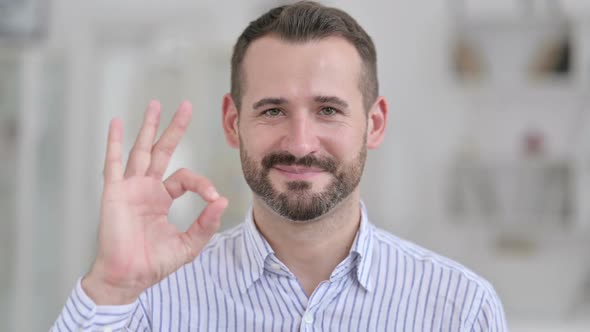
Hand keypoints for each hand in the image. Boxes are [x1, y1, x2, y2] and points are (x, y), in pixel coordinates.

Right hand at [82, 100, 227, 304]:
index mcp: (162, 198)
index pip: (185, 177)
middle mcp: (147, 188)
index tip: (213, 198)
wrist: (128, 277)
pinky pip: (113, 163)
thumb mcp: (188, 244)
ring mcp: (130, 187)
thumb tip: (223, 200)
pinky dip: (114, 142)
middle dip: (174, 128)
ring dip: (147, 126)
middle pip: (162, 150)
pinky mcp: (114, 192)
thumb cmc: (154, 263)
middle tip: (186, 105)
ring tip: (155, 104)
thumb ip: (205, 223)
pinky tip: (116, 123)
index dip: (202, 184)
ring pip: (141, 150)